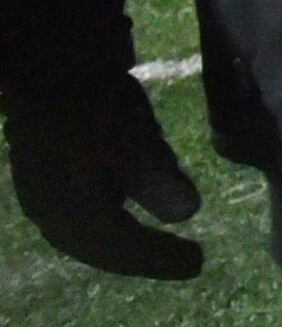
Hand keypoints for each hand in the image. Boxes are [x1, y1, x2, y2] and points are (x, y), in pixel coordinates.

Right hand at [4, 67, 203, 279]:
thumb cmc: (90, 102)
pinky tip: (121, 218)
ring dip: (120, 245)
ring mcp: (39, 192)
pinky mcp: (41, 174)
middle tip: (182, 263)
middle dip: (138, 258)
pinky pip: (73, 215)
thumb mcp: (132, 137)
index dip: (156, 258)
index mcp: (70, 209)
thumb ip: (156, 178)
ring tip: (153, 249)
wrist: (42, 63)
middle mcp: (48, 210)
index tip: (197, 263)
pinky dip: (103, 224)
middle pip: (97, 246)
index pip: (118, 247)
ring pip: (82, 233)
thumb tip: (184, 213)